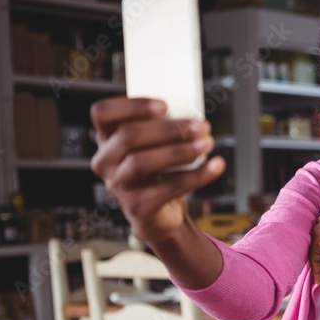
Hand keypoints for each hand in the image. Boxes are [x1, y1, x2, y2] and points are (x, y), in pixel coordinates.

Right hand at [90, 97, 223, 244]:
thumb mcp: (156, 148)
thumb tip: (196, 119)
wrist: (160, 215)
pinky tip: (216, 166)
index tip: (164, 105)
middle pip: (129, 136)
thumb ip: (164, 131)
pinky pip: (169, 187)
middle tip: (201, 126)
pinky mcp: (138, 206)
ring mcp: (118, 185)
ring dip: (179, 151)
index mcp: (107, 139)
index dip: (131, 106)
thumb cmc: (159, 173)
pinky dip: (197, 175)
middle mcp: (105, 161)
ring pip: (142, 162)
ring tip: (207, 144)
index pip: (103, 113)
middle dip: (169, 129)